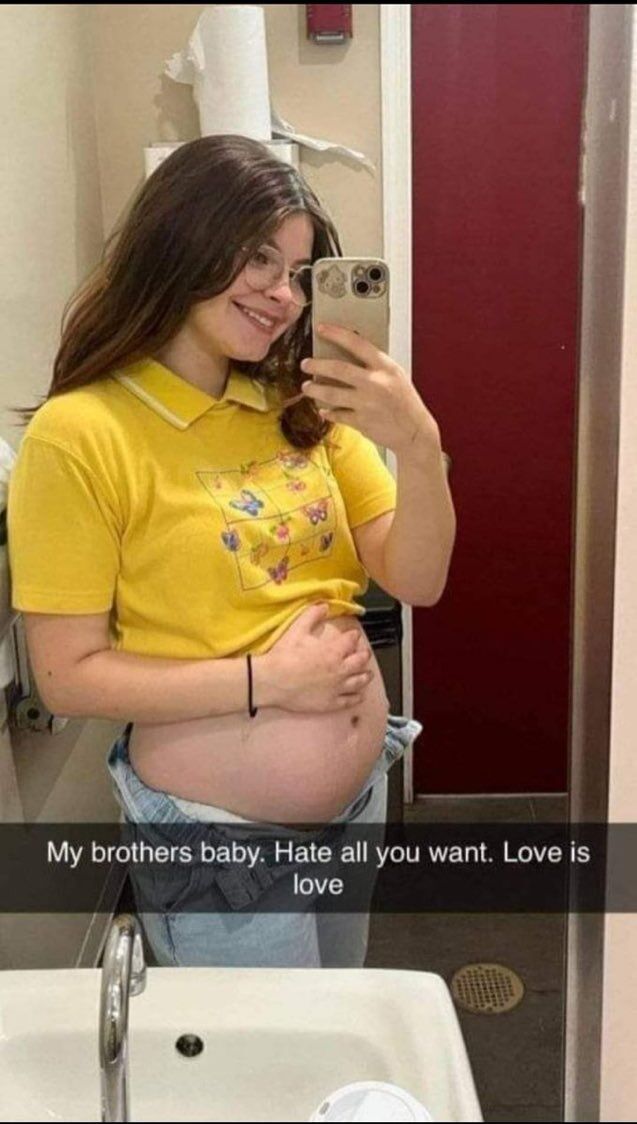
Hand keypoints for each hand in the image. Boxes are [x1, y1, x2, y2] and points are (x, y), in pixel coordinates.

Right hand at [254, 603, 373, 712]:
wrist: (272, 681)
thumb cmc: (284, 655)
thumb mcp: (297, 629)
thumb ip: (312, 615)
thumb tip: (323, 605)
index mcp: (334, 651)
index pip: (351, 641)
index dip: (354, 636)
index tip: (354, 634)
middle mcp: (340, 670)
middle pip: (360, 661)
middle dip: (364, 655)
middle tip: (365, 653)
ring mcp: (337, 688)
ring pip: (359, 682)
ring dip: (365, 676)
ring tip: (368, 674)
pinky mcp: (330, 703)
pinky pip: (349, 701)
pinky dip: (357, 697)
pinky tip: (359, 695)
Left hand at [300, 323, 441, 456]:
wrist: (414, 432)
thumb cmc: (405, 402)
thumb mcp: (396, 375)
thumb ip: (374, 366)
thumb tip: (346, 355)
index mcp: (385, 367)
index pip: (357, 344)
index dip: (336, 334)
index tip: (321, 329)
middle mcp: (375, 383)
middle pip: (338, 369)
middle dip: (317, 365)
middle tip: (306, 364)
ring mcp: (366, 404)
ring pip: (331, 394)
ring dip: (315, 390)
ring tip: (307, 387)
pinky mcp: (361, 422)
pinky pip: (337, 415)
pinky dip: (328, 412)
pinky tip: (323, 409)